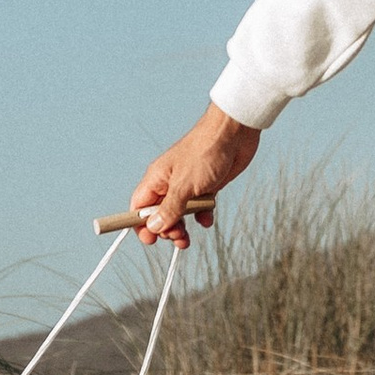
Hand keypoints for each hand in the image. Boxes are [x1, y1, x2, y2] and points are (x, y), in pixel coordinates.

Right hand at [130, 105, 261, 246]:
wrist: (235, 133)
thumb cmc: (205, 152)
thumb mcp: (184, 186)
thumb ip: (169, 209)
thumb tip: (153, 227)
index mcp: (157, 179)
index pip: (139, 206)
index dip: (140, 225)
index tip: (150, 241)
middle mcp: (170, 182)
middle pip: (159, 213)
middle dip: (166, 229)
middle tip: (178, 237)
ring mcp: (189, 184)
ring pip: (180, 213)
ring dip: (182, 227)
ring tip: (187, 239)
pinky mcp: (207, 186)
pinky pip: (200, 207)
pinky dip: (202, 215)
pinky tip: (208, 218)